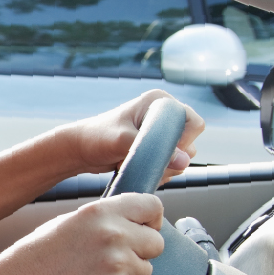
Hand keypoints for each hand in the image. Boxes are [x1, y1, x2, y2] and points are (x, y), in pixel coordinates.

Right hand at [0, 193, 165, 274]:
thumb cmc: (34, 257)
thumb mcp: (68, 222)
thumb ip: (102, 219)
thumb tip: (129, 222)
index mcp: (99, 211)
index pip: (152, 205)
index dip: (150, 219)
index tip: (143, 228)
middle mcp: (112, 234)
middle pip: (156, 241)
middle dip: (142, 251)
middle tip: (116, 258)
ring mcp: (116, 263)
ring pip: (146, 269)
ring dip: (128, 274)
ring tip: (95, 274)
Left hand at [61, 90, 204, 182]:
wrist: (79, 150)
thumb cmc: (96, 139)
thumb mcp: (123, 142)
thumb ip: (154, 150)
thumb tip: (185, 160)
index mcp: (160, 102)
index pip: (193, 122)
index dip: (186, 141)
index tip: (166, 154)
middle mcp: (164, 115)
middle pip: (190, 144)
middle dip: (171, 159)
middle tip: (144, 163)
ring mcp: (161, 133)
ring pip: (182, 158)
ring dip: (163, 168)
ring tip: (135, 165)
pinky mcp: (156, 148)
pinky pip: (170, 166)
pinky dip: (159, 172)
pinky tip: (138, 171)